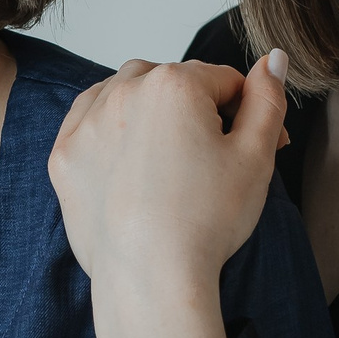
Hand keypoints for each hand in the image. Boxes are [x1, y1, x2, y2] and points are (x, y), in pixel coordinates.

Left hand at [48, 54, 289, 337]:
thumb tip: (274, 59)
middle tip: (210, 158)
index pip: (222, 81)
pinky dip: (110, 132)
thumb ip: (268, 98)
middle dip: (195, 109)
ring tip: (169, 158)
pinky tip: (132, 164)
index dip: (244, 113)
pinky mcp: (65, 155)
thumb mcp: (256, 156)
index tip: (251, 148)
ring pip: (126, 94)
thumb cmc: (205, 221)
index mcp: (174, 84)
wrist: (151, 278)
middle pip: (172, 82)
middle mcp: (122, 91)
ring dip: (149, 112)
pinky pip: (90, 123)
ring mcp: (87, 123)